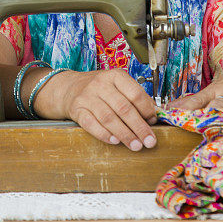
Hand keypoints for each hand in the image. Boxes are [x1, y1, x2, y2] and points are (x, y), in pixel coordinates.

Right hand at [34, 68, 158, 150]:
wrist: (69, 87)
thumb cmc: (99, 89)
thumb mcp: (117, 86)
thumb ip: (134, 98)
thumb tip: (151, 118)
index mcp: (115, 76)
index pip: (135, 94)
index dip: (147, 110)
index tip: (153, 122)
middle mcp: (101, 84)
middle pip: (124, 108)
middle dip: (139, 127)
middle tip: (149, 141)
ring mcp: (87, 96)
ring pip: (109, 118)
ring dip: (124, 134)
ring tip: (135, 145)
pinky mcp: (77, 109)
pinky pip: (91, 124)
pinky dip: (104, 134)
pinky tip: (114, 141)